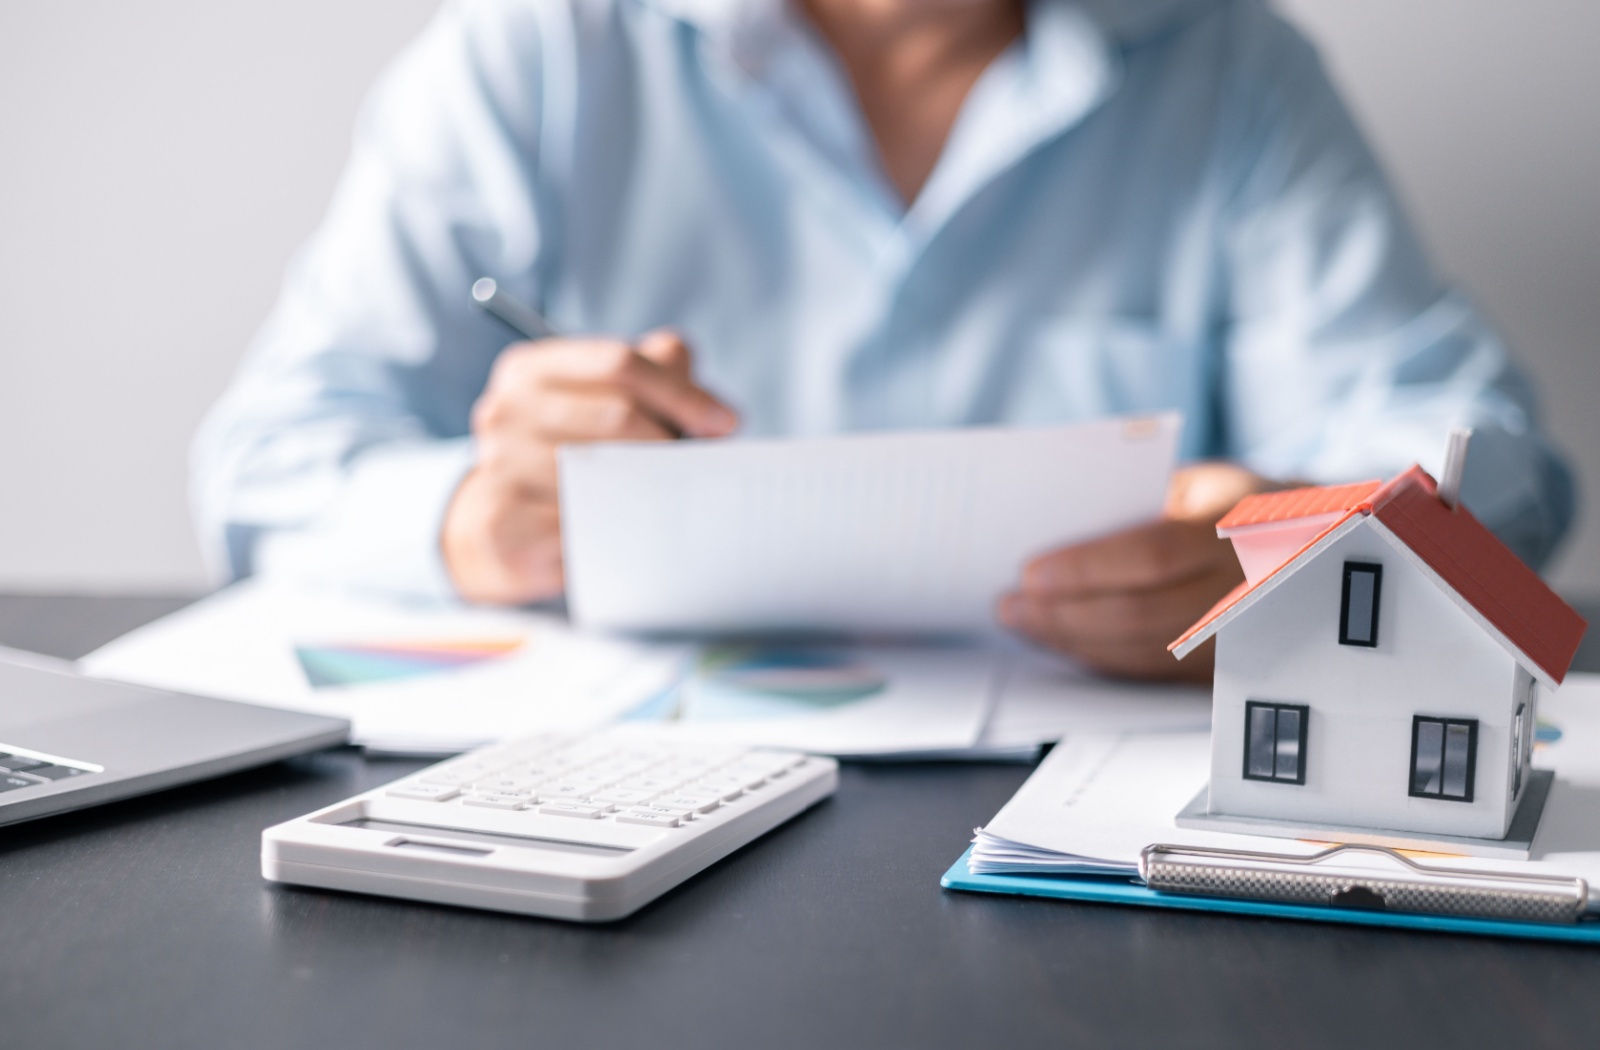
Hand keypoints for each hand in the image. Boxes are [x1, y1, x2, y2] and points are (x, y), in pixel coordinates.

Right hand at [442, 330, 737, 604]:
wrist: (502, 529)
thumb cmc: (572, 455)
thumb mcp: (605, 402)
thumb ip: (658, 377)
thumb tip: (715, 412)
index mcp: (530, 370)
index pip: (620, 363)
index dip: (681, 391)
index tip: (724, 422)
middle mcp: (505, 412)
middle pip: (618, 416)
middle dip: (672, 442)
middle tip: (698, 468)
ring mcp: (499, 468)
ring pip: (607, 474)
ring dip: (652, 489)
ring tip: (668, 498)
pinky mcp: (506, 525)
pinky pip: (588, 524)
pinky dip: (622, 528)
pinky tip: (633, 532)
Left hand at [997, 462, 1286, 681]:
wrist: (1326, 551)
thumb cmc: (1246, 507)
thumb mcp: (1208, 484)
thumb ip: (1146, 503)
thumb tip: (1062, 531)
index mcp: (1245, 525)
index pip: (1154, 555)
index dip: (1087, 570)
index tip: (1030, 573)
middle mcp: (1251, 586)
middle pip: (1142, 615)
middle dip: (1065, 615)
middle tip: (1011, 608)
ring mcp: (1247, 635)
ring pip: (1147, 651)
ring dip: (1076, 642)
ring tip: (1026, 624)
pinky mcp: (1234, 668)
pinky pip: (1159, 670)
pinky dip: (1105, 658)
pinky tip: (1068, 643)